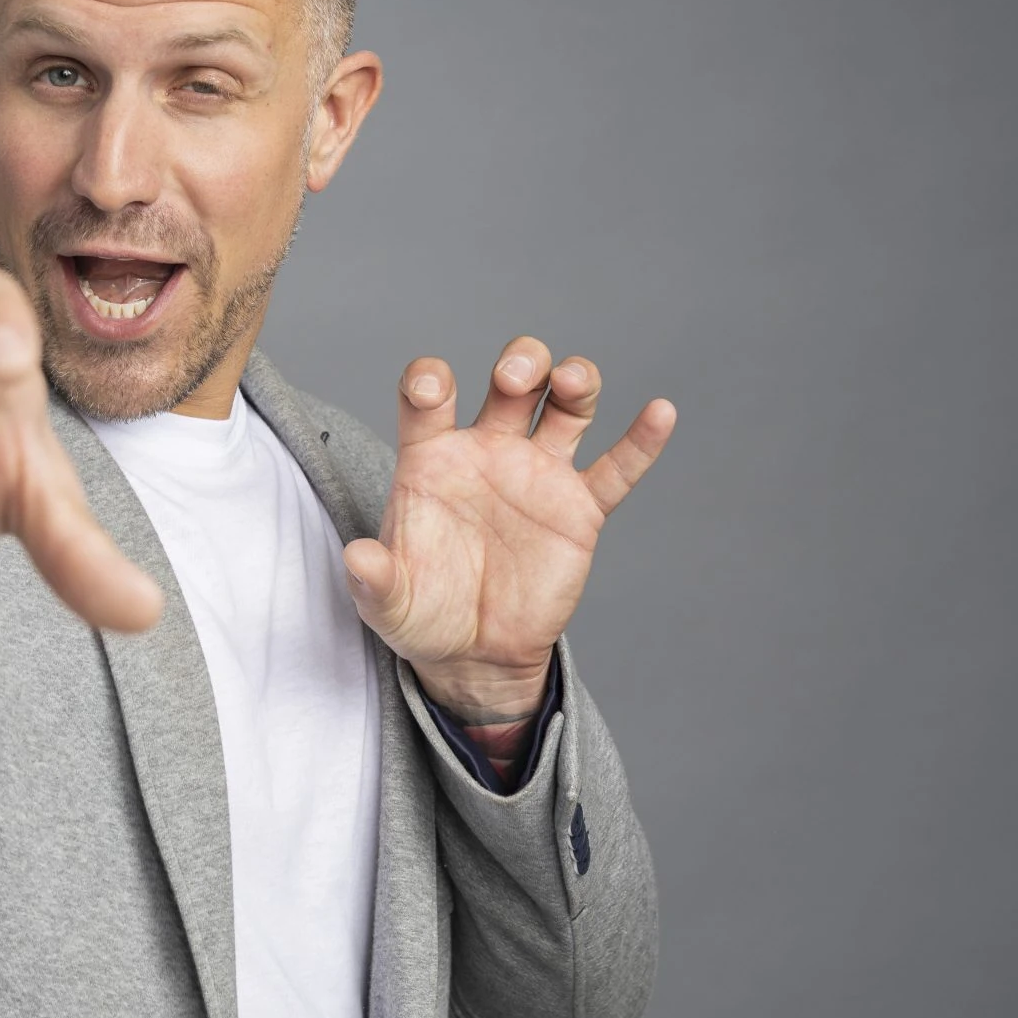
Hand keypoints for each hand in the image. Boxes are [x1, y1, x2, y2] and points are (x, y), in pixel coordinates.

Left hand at [343, 337, 674, 724]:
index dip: (430, 379)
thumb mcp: (389, 604)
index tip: (437, 389)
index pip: (429, 395)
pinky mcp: (579, 510)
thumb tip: (357, 559)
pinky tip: (660, 412)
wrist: (477, 654)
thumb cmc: (424, 614)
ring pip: (566, 407)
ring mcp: (538, 475)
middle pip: (513, 379)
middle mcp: (489, 451)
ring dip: (575, 381)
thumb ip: (372, 581)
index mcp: (433, 458)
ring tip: (572, 382)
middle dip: (520, 363)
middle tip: (515, 378)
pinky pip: (618, 469)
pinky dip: (642, 441)